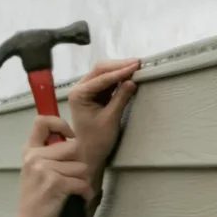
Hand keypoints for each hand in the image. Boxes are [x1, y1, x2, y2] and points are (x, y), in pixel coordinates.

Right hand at [14, 117, 92, 216]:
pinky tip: (76, 198)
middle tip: (69, 178)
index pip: (42, 121)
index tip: (69, 136)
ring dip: (82, 181)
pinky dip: (85, 193)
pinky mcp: (56, 183)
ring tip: (69, 191)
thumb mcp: (36, 170)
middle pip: (74, 147)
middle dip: (78, 164)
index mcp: (30, 151)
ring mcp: (44, 169)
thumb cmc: (38, 198)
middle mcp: (35, 157)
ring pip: (82, 166)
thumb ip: (49, 154)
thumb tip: (71, 139)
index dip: (60, 124)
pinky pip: (83, 182)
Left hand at [68, 59, 139, 175]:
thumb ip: (120, 99)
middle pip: (100, 70)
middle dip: (119, 65)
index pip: (102, 78)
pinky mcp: (95, 95)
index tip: (136, 66)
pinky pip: (107, 81)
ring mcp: (87, 91)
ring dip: (119, 69)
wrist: (89, 153)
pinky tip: (129, 75)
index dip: (120, 71)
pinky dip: (118, 77)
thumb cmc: (97, 140)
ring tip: (136, 67)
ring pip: (103, 73)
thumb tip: (131, 81)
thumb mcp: (111, 119)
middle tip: (138, 63)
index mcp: (79, 94)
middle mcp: (80, 89)